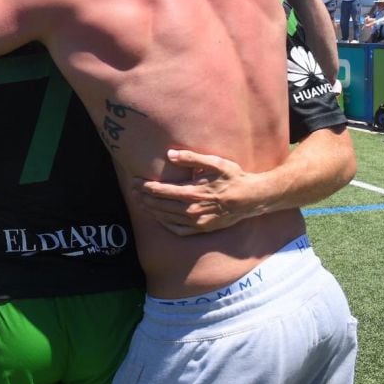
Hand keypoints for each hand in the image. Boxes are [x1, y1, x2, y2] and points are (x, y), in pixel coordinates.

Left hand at [131, 149, 262, 235]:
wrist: (251, 198)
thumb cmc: (233, 177)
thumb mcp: (215, 163)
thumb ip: (191, 158)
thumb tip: (170, 154)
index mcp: (193, 193)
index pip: (162, 191)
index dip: (146, 186)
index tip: (135, 182)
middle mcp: (192, 210)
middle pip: (160, 205)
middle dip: (144, 197)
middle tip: (132, 190)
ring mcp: (197, 222)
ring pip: (166, 218)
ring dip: (151, 210)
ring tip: (140, 202)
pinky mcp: (202, 229)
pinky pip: (178, 229)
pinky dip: (165, 224)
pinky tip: (159, 217)